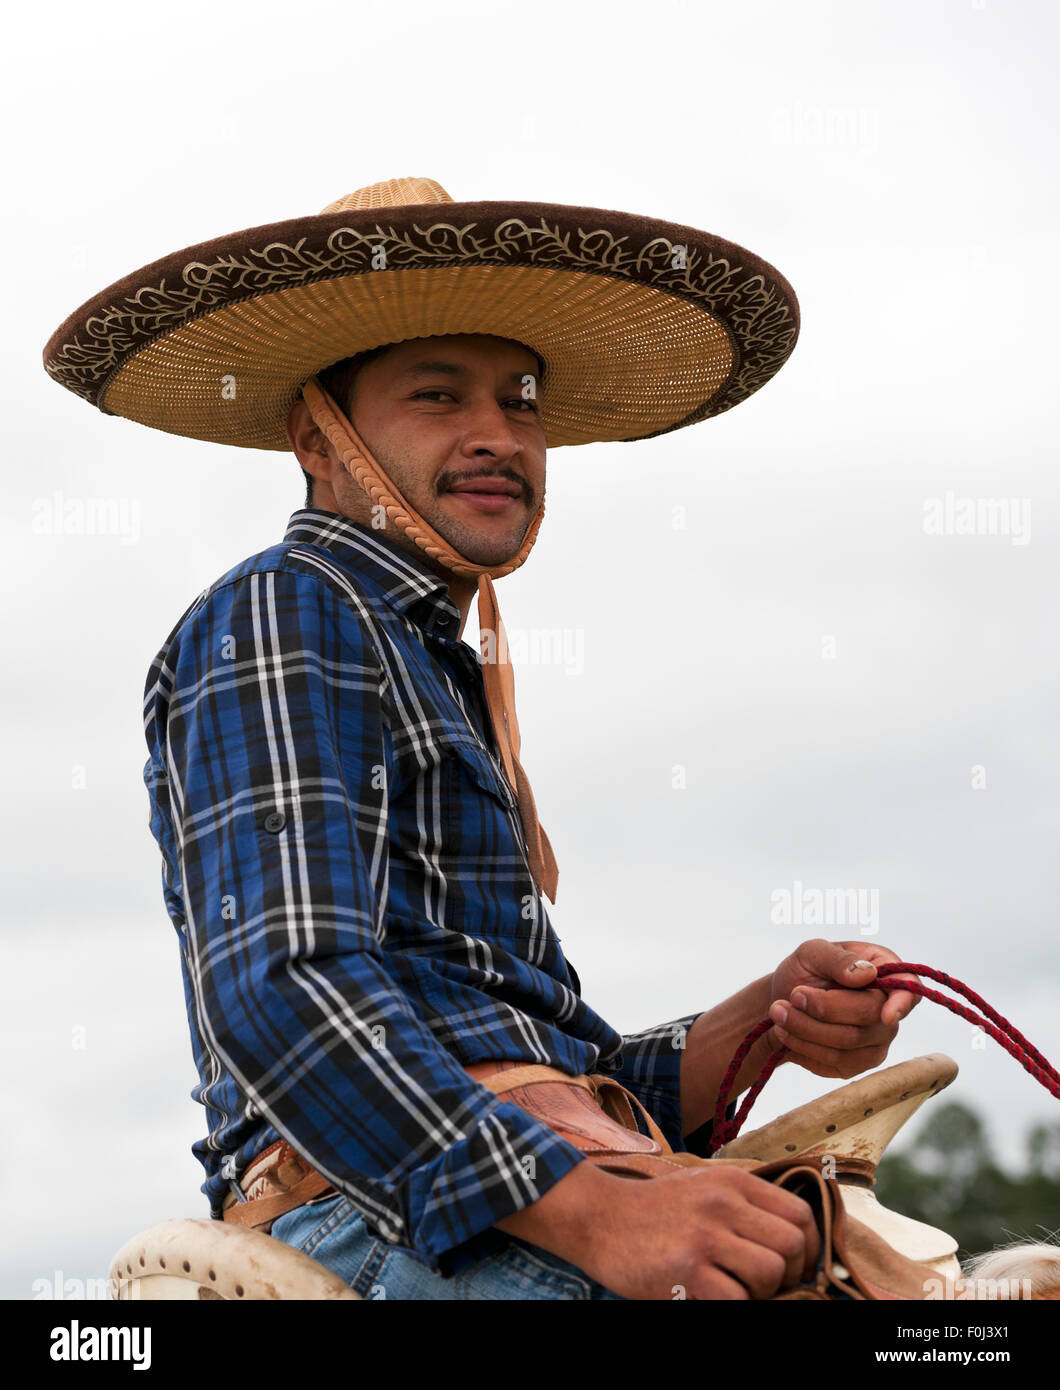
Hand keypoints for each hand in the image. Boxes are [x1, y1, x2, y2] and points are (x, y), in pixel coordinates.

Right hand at [579, 1165, 821, 1300]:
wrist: (599, 1217)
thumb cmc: (656, 1208)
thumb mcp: (703, 1185)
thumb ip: (744, 1204)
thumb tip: (794, 1239)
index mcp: (732, 1182)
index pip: (800, 1214)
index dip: (810, 1247)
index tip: (797, 1266)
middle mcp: (723, 1204)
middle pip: (793, 1245)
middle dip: (790, 1274)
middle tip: (768, 1285)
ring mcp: (704, 1237)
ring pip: (770, 1274)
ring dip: (761, 1293)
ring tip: (736, 1289)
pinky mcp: (685, 1271)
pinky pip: (737, 1300)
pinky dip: (733, 1304)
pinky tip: (711, 1296)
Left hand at [765, 939, 919, 1080]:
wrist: (782, 1001)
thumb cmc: (804, 970)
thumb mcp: (812, 952)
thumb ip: (837, 958)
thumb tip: (866, 973)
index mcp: (884, 971)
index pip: (909, 990)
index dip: (902, 1004)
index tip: (886, 1014)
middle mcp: (888, 1009)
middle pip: (867, 1018)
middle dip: (823, 1009)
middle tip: (791, 996)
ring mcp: (875, 1040)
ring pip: (847, 1044)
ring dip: (806, 1029)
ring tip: (778, 1012)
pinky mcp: (856, 1064)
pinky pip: (833, 1063)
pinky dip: (803, 1047)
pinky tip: (785, 1032)